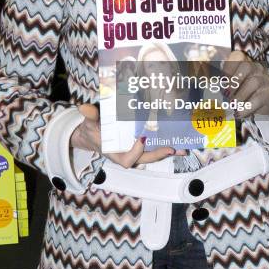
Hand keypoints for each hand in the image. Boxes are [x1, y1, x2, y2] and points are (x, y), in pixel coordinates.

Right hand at [70, 103, 185, 168]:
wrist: (92, 134)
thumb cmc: (92, 130)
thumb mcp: (89, 123)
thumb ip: (89, 116)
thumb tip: (85, 108)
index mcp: (115, 153)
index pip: (128, 160)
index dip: (136, 151)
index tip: (142, 138)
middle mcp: (127, 154)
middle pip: (145, 159)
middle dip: (159, 154)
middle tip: (172, 148)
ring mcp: (134, 150)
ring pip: (152, 154)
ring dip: (167, 151)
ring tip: (183, 149)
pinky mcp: (140, 145)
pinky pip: (153, 147)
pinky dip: (164, 144)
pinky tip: (177, 140)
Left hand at [221, 51, 268, 117]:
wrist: (262, 102)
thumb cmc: (241, 91)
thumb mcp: (229, 85)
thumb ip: (219, 83)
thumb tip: (206, 84)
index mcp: (244, 62)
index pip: (238, 56)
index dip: (228, 67)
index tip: (221, 81)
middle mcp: (256, 67)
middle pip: (247, 67)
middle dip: (234, 81)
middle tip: (226, 94)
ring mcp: (265, 79)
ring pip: (254, 82)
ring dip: (240, 96)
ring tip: (232, 105)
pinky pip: (259, 98)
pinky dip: (247, 107)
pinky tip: (239, 113)